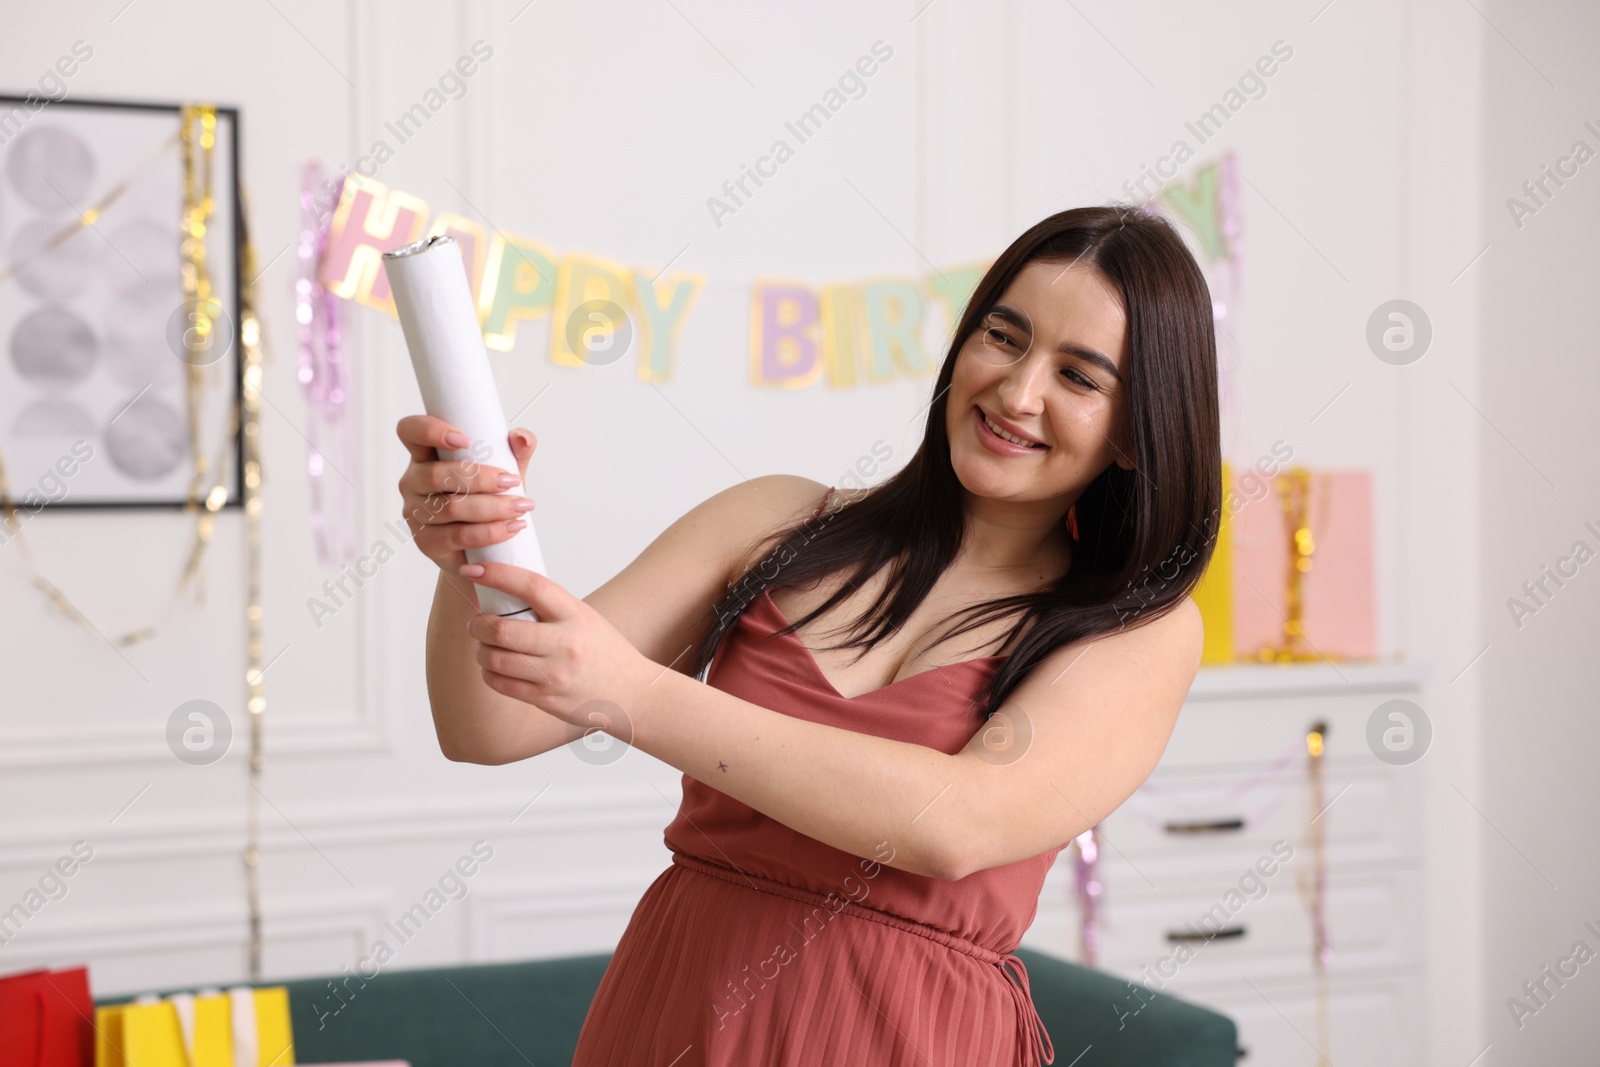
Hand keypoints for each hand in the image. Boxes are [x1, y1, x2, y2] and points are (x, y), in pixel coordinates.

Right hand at [396, 415, 536, 572]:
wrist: (485, 544)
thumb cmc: (489, 496)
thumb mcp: (504, 470)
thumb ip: (515, 451)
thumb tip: (522, 437)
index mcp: (425, 455)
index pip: (411, 432)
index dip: (430, 430)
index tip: (465, 439)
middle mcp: (413, 482)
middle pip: (436, 475)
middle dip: (479, 478)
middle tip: (511, 481)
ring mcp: (415, 513)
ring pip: (451, 507)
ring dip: (492, 507)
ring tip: (520, 507)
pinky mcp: (427, 542)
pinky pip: (458, 536)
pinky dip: (490, 532)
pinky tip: (511, 527)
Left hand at [461, 561, 655, 726]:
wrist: (631, 692)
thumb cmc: (603, 651)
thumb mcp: (584, 618)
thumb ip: (549, 608)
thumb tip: (504, 590)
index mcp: (575, 614)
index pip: (531, 586)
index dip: (498, 575)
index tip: (473, 569)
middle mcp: (565, 643)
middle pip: (502, 629)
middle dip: (478, 625)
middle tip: (476, 623)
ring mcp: (555, 674)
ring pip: (496, 659)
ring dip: (481, 651)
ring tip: (485, 647)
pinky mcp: (547, 698)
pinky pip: (502, 684)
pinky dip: (489, 674)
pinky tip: (495, 668)